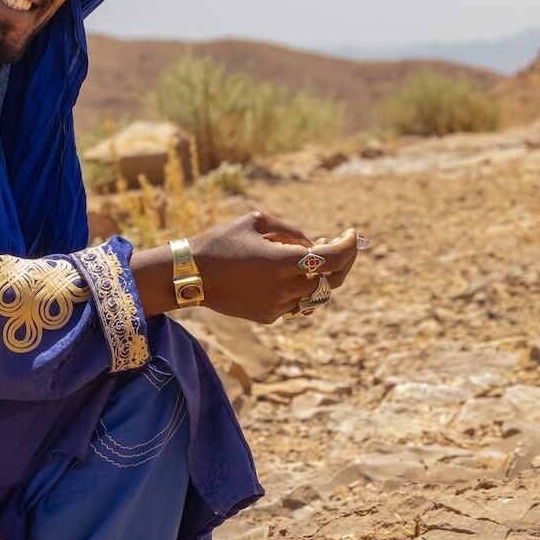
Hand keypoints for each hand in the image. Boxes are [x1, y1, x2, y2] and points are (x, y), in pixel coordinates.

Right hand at [189, 211, 360, 322]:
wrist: (188, 275)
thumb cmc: (220, 241)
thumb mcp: (256, 222)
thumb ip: (291, 232)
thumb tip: (313, 245)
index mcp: (282, 262)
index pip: (333, 258)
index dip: (348, 246)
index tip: (351, 233)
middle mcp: (283, 288)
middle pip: (332, 279)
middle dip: (343, 260)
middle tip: (341, 243)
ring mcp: (277, 306)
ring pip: (316, 293)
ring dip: (321, 274)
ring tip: (311, 253)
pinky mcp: (267, 317)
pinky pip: (296, 302)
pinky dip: (301, 286)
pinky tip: (291, 271)